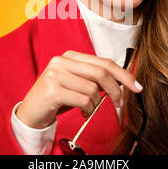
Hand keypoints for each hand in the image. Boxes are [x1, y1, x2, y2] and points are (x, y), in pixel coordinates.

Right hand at [15, 50, 142, 128]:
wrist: (31, 112)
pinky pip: (83, 100)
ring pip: (93, 89)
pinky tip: (82, 113)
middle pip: (101, 72)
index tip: (136, 86)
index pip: (104, 62)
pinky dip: (88, 110)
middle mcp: (62, 61)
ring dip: (97, 104)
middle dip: (116, 89)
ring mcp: (56, 74)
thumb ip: (95, 78)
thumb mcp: (77, 84)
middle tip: (120, 103)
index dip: (123, 74)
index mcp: (70, 56)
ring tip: (89, 109)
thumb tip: (123, 81)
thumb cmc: (57, 98)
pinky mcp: (53, 90)